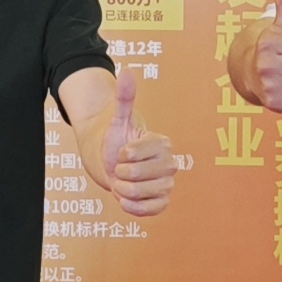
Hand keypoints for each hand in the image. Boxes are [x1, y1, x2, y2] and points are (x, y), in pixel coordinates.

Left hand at [101, 73, 177, 216]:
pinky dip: (134, 207)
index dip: (122, 155)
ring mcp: (167, 184)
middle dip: (120, 173)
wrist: (112, 162)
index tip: (122, 152)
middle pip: (137, 176)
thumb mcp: (117, 119)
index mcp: (162, 143)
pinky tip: (127, 198)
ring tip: (124, 182)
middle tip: (121, 168)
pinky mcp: (163, 202)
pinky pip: (152, 210)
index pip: (136, 154)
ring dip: (124, 190)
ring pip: (142, 194)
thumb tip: (126, 71)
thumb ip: (124, 97)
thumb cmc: (115, 140)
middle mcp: (170, 164)